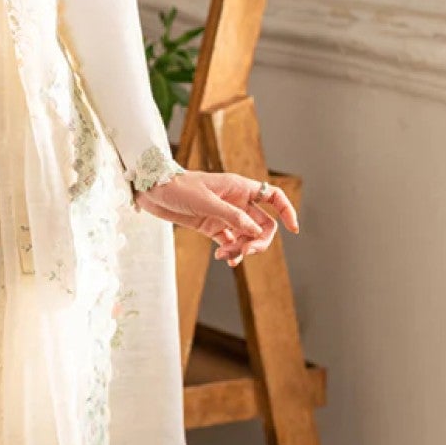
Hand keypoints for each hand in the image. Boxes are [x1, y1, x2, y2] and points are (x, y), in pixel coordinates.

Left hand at [135, 168, 298, 265]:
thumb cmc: (178, 187)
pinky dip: (230, 252)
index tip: (294, 229)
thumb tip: (256, 231)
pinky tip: (223, 257)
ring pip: (246, 237)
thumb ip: (232, 217)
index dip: (286, 211)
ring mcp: (224, 216)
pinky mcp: (212, 227)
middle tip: (246, 251)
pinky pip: (230, 243)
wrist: (151, 190)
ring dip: (242, 249)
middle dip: (259, 241)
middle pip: (262, 224)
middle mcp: (236, 202)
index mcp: (240, 188)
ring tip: (226, 256)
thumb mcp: (206, 202)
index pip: (273, 197)